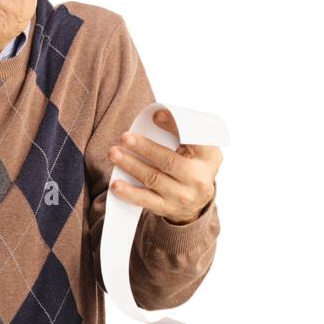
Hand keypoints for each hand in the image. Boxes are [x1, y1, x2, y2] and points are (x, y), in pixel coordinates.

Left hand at [107, 110, 222, 224]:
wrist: (196, 200)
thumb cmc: (191, 165)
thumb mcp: (196, 148)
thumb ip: (180, 132)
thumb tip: (156, 116)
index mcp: (209, 157)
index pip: (194, 139)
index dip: (175, 126)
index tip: (156, 115)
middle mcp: (199, 178)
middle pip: (169, 161)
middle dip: (145, 148)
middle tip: (125, 137)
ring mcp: (183, 196)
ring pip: (153, 179)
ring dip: (131, 165)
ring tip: (114, 154)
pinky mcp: (168, 208)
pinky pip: (146, 200)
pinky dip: (130, 193)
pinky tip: (116, 185)